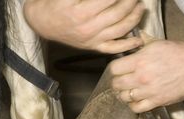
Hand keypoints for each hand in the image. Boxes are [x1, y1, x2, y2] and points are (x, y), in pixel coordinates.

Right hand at [23, 0, 144, 53]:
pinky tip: (139, 39)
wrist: (42, 22)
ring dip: (135, 18)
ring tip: (141, 7)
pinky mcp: (94, 47)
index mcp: (80, 12)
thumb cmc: (55, 3)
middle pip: (118, 13)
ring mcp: (92, 39)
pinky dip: (129, 45)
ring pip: (120, 30)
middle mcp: (88, 28)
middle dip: (131, 1)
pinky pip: (115, 48)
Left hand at [109, 40, 183, 112]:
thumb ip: (140, 49)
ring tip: (130, 90)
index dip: (115, 68)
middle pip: (116, 84)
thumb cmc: (179, 54)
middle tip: (123, 80)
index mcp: (140, 61)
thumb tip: (129, 49)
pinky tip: (138, 99)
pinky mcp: (157, 101)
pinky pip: (136, 108)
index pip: (114, 69)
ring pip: (124, 97)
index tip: (120, 69)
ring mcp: (149, 91)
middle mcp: (141, 78)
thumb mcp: (156, 44)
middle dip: (118, 81)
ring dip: (125, 94)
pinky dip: (134, 105)